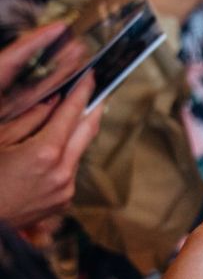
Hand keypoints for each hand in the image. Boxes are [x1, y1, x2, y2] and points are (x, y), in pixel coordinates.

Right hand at [0, 26, 101, 227]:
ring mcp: (66, 189)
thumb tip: (52, 101)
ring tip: (68, 118)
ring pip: (78, 152)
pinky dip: (64, 157)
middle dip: (94, 108)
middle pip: (88, 131)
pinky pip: (70, 171)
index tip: (93, 76)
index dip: (84, 92)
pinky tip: (50, 152)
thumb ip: (29, 119)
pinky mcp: (64, 201)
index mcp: (45, 153)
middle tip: (98, 90)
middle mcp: (63, 172)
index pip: (72, 114)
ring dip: (75, 134)